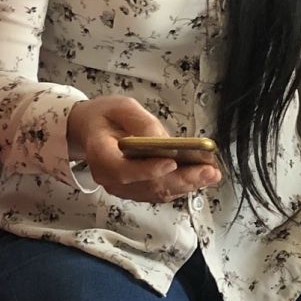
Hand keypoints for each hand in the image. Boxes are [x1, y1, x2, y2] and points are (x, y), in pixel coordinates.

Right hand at [68, 96, 221, 203]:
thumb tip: (164, 141)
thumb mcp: (122, 107)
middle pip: (147, 186)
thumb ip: (142, 122)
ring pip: (156, 193)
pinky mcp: (133, 190)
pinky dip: (180, 187)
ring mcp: (121, 188)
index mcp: (100, 154)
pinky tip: (199, 178)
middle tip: (207, 172)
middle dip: (181, 180)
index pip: (122, 169)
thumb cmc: (105, 116)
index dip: (147, 170)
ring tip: (210, 174)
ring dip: (186, 186)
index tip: (172, 163)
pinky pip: (158, 193)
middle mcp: (109, 177)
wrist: (90, 130)